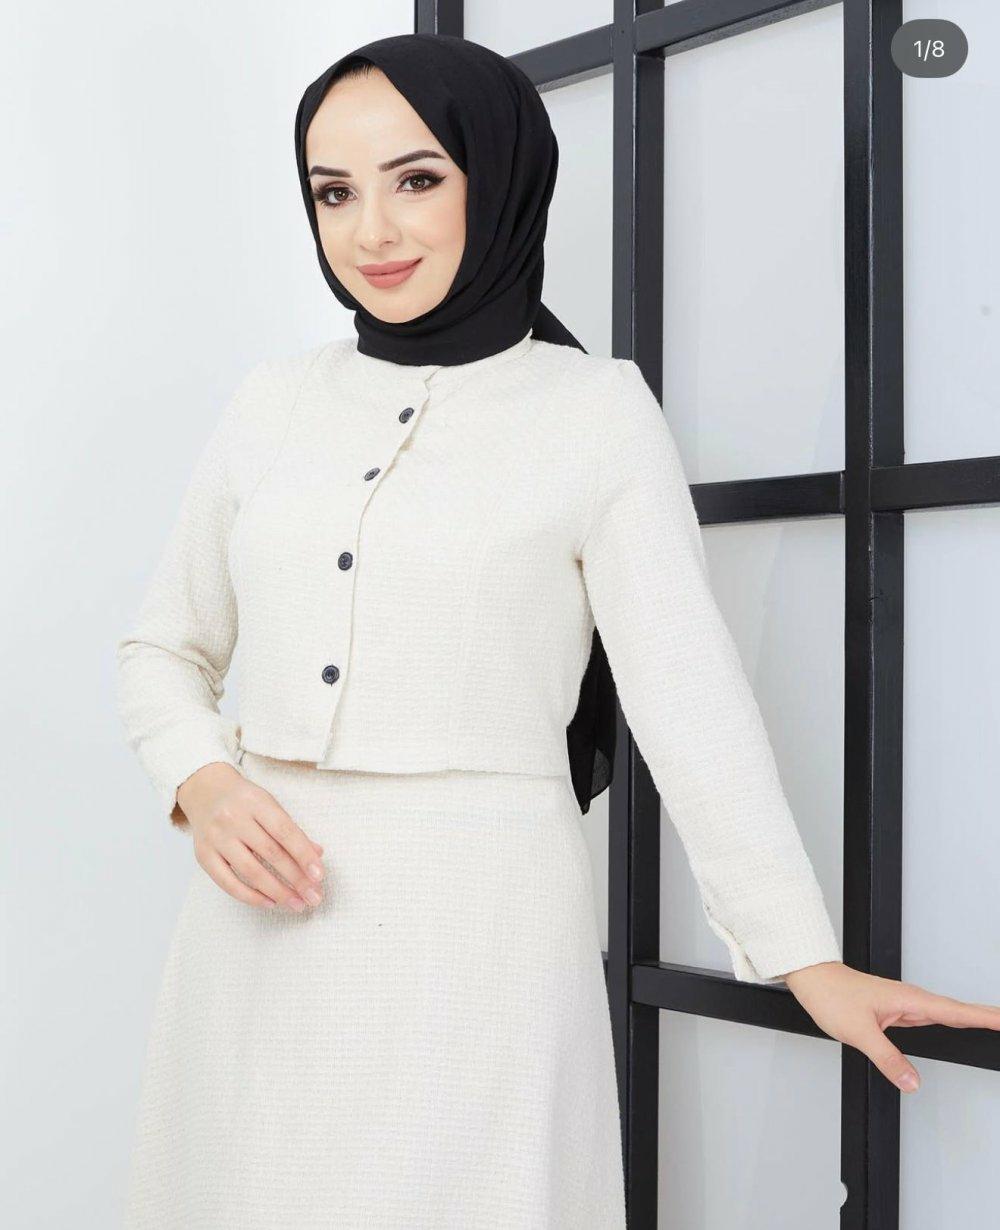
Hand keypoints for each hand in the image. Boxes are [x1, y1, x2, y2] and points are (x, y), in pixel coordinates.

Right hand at [176, 762, 326, 913]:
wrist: (206, 791)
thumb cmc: (244, 801)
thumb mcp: (270, 805)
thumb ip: (292, 830)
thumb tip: (317, 855)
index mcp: (255, 802)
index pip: (285, 831)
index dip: (304, 855)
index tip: (319, 875)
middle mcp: (233, 818)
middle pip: (270, 853)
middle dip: (295, 879)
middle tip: (313, 897)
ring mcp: (216, 838)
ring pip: (250, 871)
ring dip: (277, 892)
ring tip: (296, 903)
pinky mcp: (203, 855)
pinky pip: (228, 883)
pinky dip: (251, 896)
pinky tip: (270, 902)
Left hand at [783, 961, 999, 1092]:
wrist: (812, 979)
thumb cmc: (831, 995)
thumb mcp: (859, 1032)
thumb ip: (887, 1059)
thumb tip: (912, 1082)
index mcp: (910, 999)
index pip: (959, 1012)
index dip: (987, 1017)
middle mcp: (912, 1000)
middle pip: (961, 1012)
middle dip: (989, 1018)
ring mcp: (906, 1005)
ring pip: (947, 1015)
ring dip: (973, 1020)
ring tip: (997, 1027)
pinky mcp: (898, 1011)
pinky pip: (932, 1019)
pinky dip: (951, 1023)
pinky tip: (960, 1028)